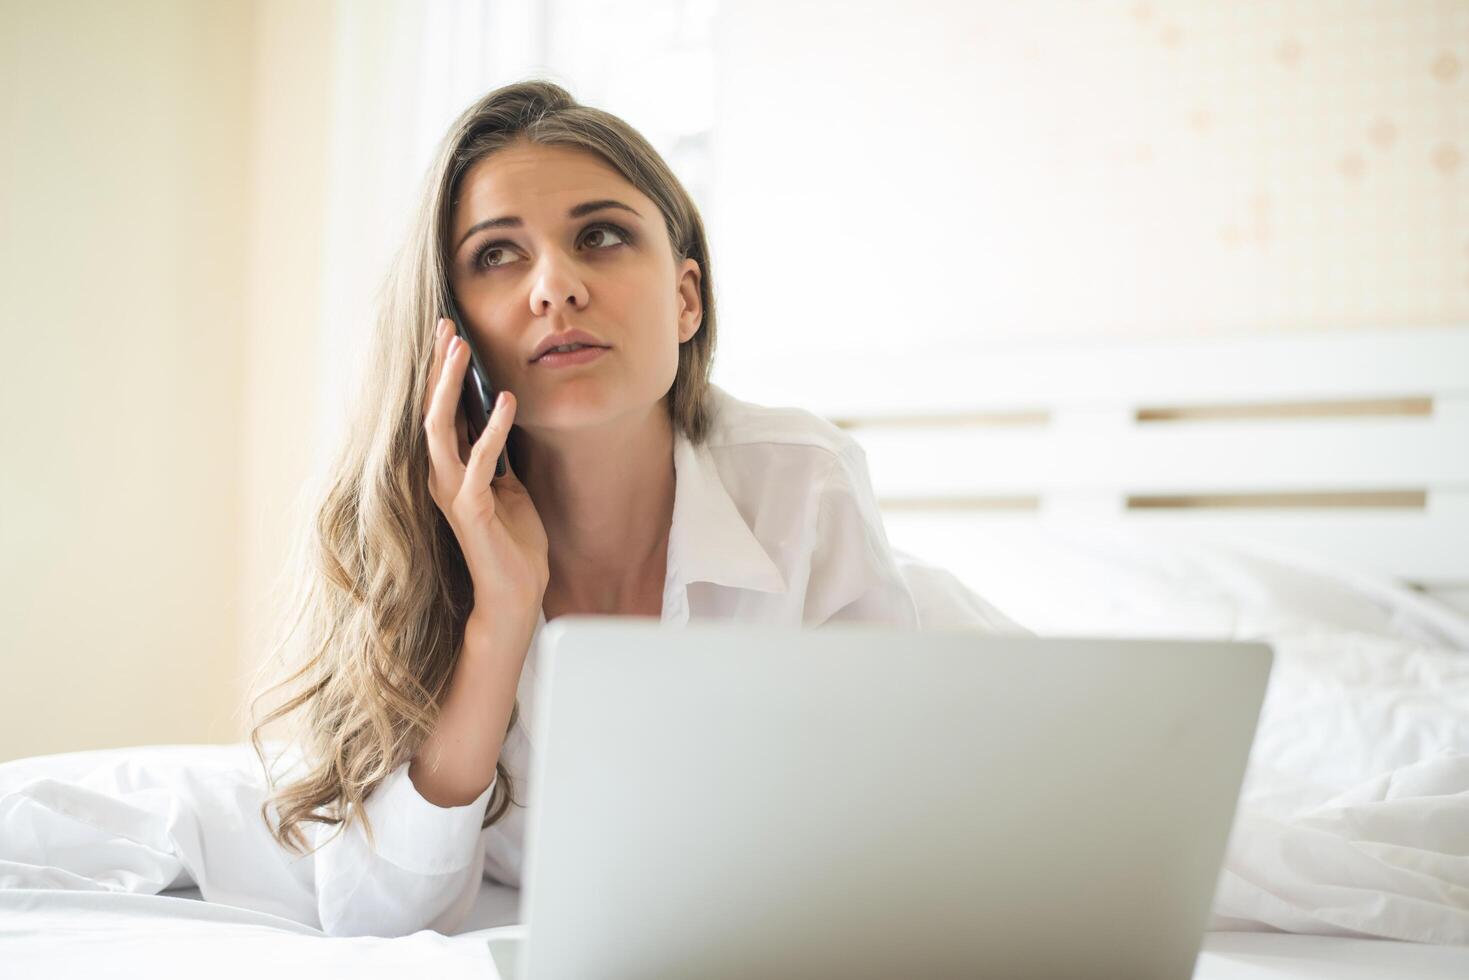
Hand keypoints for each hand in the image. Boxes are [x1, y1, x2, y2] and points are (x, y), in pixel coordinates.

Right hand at [423, 318, 548, 618]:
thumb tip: (500, 411)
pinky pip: (479, 461)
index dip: (443, 371)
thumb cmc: (512, 538)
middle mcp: (441, 475)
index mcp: (449, 467)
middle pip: (431, 409)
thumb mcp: (507, 483)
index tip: (450, 332)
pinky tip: (508, 401)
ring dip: (451, 386)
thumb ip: (497, 452)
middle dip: (439, 366)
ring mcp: (452, 491)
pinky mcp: (470, 509)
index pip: (440, 409)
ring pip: (439, 428)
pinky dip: (493, 429)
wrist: (515, 591)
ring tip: (464, 350)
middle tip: (447, 326)